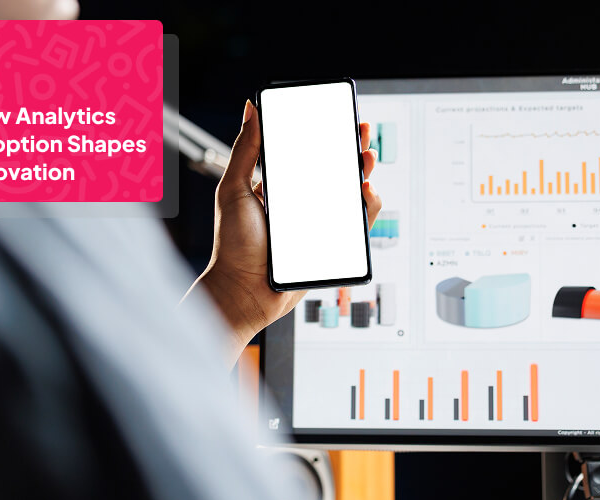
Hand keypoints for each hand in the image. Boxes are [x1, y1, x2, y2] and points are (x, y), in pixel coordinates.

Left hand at [188, 100, 381, 349]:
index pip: (307, 154)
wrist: (243, 291)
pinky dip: (367, 206)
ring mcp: (318, 225)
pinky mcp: (332, 245)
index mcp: (279, 187)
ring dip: (363, 172)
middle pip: (333, 170)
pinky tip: (365, 190)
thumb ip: (244, 150)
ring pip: (349, 194)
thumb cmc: (231, 246)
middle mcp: (301, 204)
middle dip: (351, 148)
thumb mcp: (233, 189)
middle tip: (360, 130)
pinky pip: (357, 224)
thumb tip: (250, 109)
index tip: (335, 115)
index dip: (324, 134)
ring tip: (366, 156)